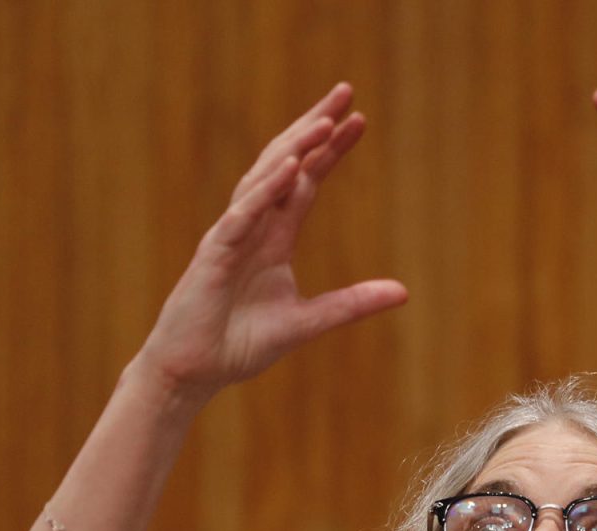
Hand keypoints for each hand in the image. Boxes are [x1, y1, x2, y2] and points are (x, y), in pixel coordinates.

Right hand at [135, 83, 407, 401]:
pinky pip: (240, 217)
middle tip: (346, 93)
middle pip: (286, 164)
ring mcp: (230, 237)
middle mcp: (253, 227)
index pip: (306, 182)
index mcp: (274, 238)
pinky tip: (287, 169)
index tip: (359, 120)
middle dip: (314, 128)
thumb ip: (351, 304)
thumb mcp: (307, 322)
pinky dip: (264, 192)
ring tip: (323, 123)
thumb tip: (403, 292)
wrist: (193, 371)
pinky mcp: (214, 256)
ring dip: (293, 151)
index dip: (331, 151)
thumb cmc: (239, 344)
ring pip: (263, 182)